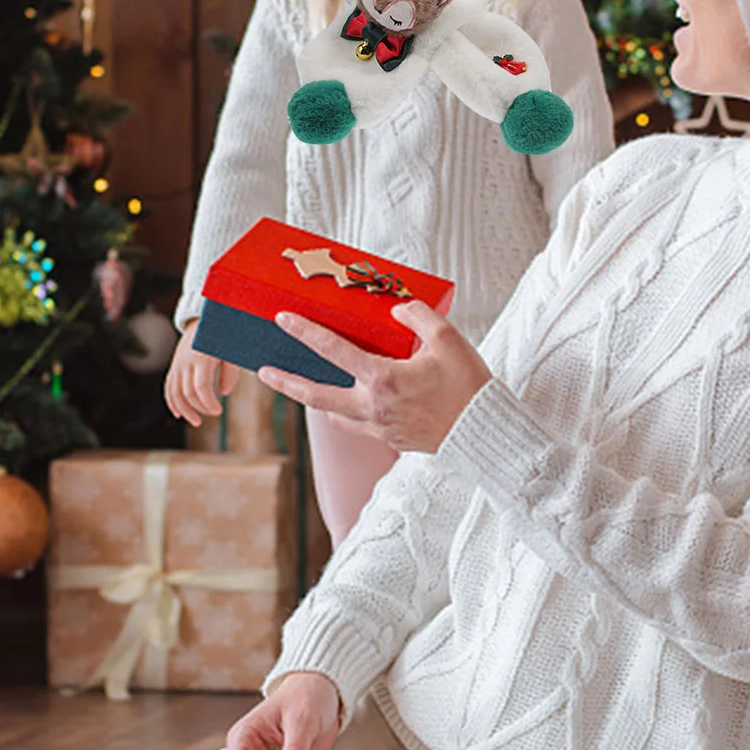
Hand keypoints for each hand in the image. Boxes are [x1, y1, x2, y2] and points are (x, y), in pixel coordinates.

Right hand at [164, 319, 239, 426]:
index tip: (219, 411)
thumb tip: (224, 393)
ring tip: (196, 422)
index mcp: (202, 358)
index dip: (208, 403)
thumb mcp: (231, 352)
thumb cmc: (222, 337)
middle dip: (200, 407)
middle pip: (188, 392)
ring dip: (185, 409)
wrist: (204, 319)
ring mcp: (177, 364)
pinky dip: (171, 401)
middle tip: (214, 413)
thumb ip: (230, 373)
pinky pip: (169, 386)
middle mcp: (186, 361)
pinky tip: (178, 414)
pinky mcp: (174, 366)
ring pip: (175, 392)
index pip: (201, 387)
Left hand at [257, 300, 490, 453]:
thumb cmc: (469, 386)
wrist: (485, 432)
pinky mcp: (392, 440)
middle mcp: (374, 406)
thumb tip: (396, 310)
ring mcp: (381, 428)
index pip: (332, 350)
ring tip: (302, 386)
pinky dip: (348, 413)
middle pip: (317, 396)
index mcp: (382, 379)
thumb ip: (417, 317)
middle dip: (287, 382)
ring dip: (316, 400)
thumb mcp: (448, 340)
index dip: (305, 332)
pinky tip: (349, 403)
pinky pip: (359, 426)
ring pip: (335, 415)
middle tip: (264, 372)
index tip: (283, 320)